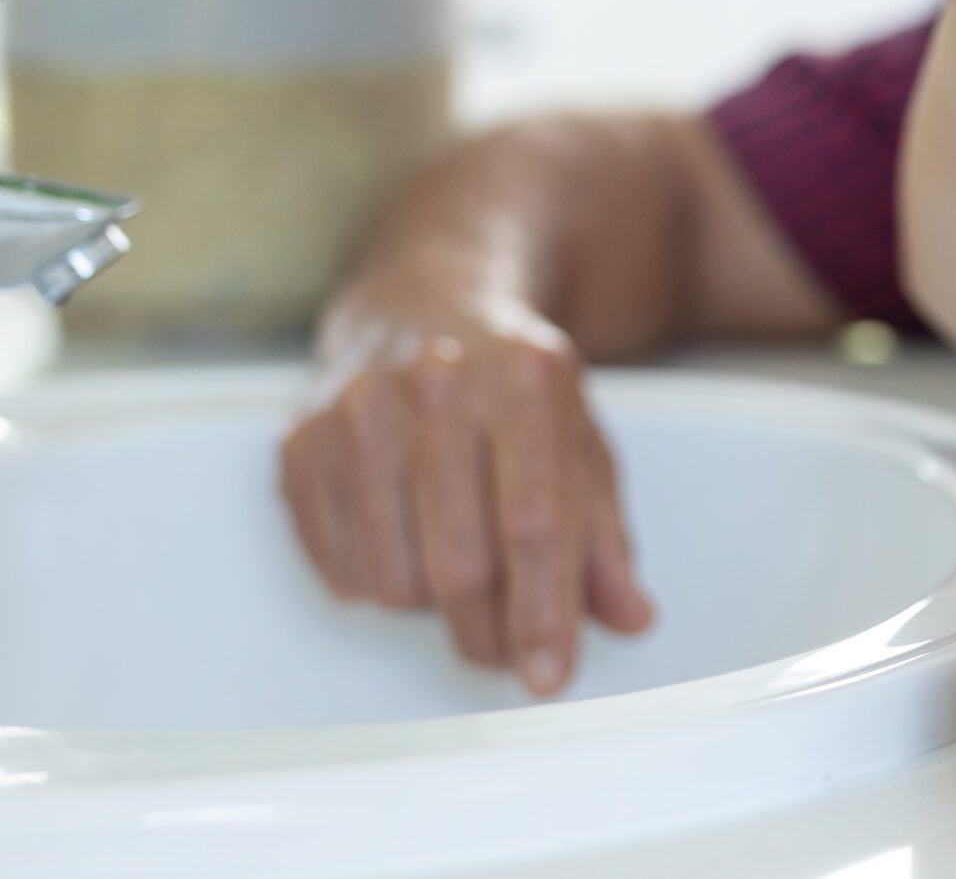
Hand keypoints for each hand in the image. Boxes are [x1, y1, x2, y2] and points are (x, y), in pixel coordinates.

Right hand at [279, 294, 652, 694]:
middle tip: (505, 651)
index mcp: (526, 375)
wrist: (421, 304)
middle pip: (461, 563)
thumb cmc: (510, 384)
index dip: (544, 614)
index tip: (550, 675)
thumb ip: (606, 536)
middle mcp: (437, 381)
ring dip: (433, 609)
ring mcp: (358, 409)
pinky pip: (340, 569)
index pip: (536, 522)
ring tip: (458, 565)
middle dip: (489, 633)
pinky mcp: (301, 442)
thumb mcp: (580, 441)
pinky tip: (407, 541)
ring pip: (395, 579)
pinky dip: (380, 585)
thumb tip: (629, 616)